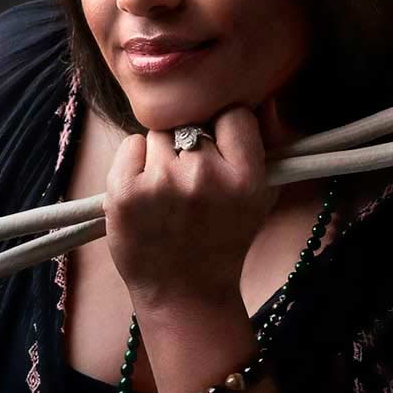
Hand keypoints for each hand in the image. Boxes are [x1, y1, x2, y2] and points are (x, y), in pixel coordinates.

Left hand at [101, 104, 279, 308]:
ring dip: (161, 153)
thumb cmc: (224, 241)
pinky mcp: (124, 191)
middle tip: (191, 181)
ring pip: (160, 132)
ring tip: (168, 189)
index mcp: (244, 178)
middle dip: (191, 144)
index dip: (226, 130)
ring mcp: (161, 183)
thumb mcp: (262, 197)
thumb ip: (268, 145)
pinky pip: (130, 144)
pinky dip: (134, 161)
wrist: (184, 293)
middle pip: (192, 122)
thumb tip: (266, 99)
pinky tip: (146, 191)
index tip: (220, 151)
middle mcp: (203, 176)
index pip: (234, 114)